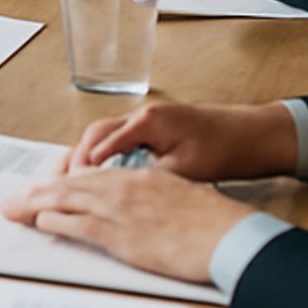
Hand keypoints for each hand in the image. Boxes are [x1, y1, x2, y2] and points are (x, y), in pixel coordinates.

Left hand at [2, 166, 257, 284]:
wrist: (228, 234)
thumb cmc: (213, 221)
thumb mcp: (179, 198)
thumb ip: (154, 199)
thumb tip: (143, 212)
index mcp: (138, 178)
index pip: (90, 177)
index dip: (63, 183)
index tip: (45, 187)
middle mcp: (124, 188)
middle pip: (70, 185)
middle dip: (39, 191)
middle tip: (15, 198)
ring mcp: (121, 210)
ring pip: (67, 201)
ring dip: (37, 204)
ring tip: (15, 207)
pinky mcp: (122, 235)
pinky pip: (81, 225)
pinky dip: (58, 221)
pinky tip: (42, 220)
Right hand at [59, 99, 298, 180]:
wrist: (252, 135)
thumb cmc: (225, 147)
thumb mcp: (186, 170)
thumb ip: (149, 178)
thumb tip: (119, 192)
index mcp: (148, 121)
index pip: (102, 141)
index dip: (82, 165)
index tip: (66, 185)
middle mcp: (142, 115)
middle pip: (94, 134)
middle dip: (73, 159)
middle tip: (54, 183)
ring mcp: (147, 120)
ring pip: (103, 136)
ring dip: (84, 157)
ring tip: (65, 180)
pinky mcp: (154, 130)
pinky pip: (117, 140)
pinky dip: (101, 156)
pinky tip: (95, 173)